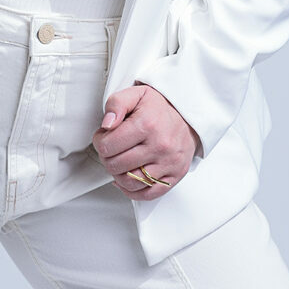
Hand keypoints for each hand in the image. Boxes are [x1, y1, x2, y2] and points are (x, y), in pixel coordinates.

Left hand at [91, 84, 200, 198]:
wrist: (188, 116)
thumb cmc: (159, 107)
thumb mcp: (136, 94)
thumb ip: (116, 104)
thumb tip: (107, 125)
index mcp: (147, 124)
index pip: (108, 146)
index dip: (99, 142)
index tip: (103, 137)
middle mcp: (160, 146)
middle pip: (116, 166)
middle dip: (106, 158)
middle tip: (111, 149)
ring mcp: (168, 163)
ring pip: (130, 182)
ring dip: (118, 175)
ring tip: (120, 162)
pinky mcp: (175, 176)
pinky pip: (148, 194)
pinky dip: (133, 191)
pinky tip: (128, 178)